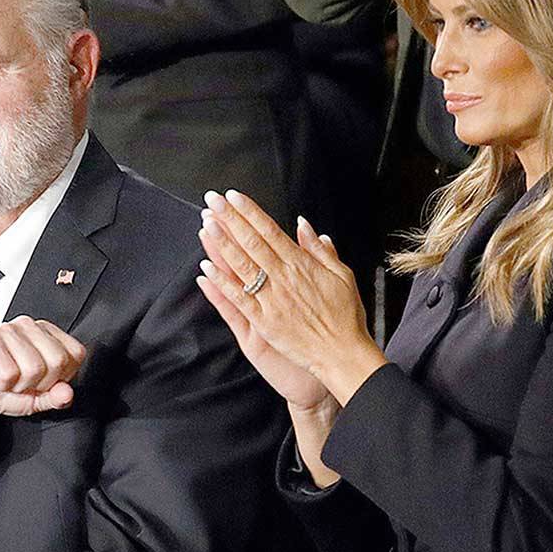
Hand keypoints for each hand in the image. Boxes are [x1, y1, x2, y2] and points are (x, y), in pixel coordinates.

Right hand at [0, 316, 85, 416]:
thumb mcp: (35, 398)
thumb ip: (55, 397)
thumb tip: (67, 393)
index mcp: (45, 333)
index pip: (76, 353)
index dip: (61, 377)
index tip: (40, 381)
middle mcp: (28, 325)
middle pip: (58, 361)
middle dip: (40, 383)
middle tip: (21, 382)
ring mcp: (8, 330)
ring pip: (34, 368)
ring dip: (18, 386)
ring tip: (6, 380)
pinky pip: (11, 372)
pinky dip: (2, 385)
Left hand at [197, 191, 387, 404]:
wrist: (343, 354)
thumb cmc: (345, 316)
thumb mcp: (342, 275)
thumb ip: (320, 250)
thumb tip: (304, 225)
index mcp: (302, 264)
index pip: (270, 230)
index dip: (249, 212)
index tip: (234, 197)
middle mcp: (284, 278)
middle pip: (252, 242)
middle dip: (230, 219)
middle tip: (213, 200)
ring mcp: (272, 299)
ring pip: (242, 265)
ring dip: (222, 244)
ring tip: (206, 224)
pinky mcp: (263, 321)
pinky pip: (238, 299)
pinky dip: (222, 283)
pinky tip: (206, 269)